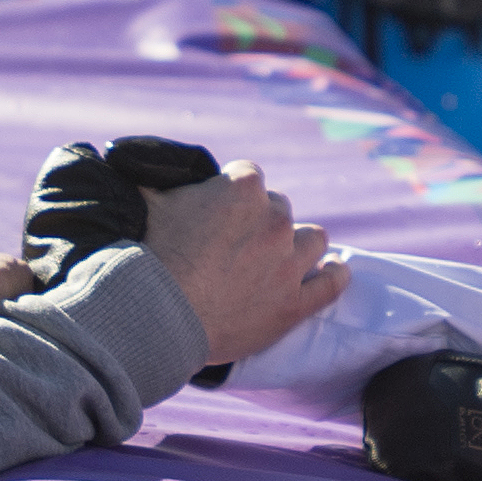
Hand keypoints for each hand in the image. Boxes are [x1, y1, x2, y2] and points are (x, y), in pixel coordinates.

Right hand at [141, 160, 348, 364]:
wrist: (154, 315)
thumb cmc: (146, 255)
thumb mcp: (146, 200)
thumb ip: (157, 176)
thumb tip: (146, 165)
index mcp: (243, 188)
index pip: (249, 175)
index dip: (231, 193)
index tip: (217, 211)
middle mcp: (274, 219)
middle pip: (279, 208)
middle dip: (260, 221)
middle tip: (235, 244)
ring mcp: (289, 262)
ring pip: (314, 239)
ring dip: (298, 244)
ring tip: (280, 257)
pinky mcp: (295, 303)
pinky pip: (332, 283)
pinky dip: (335, 274)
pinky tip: (334, 269)